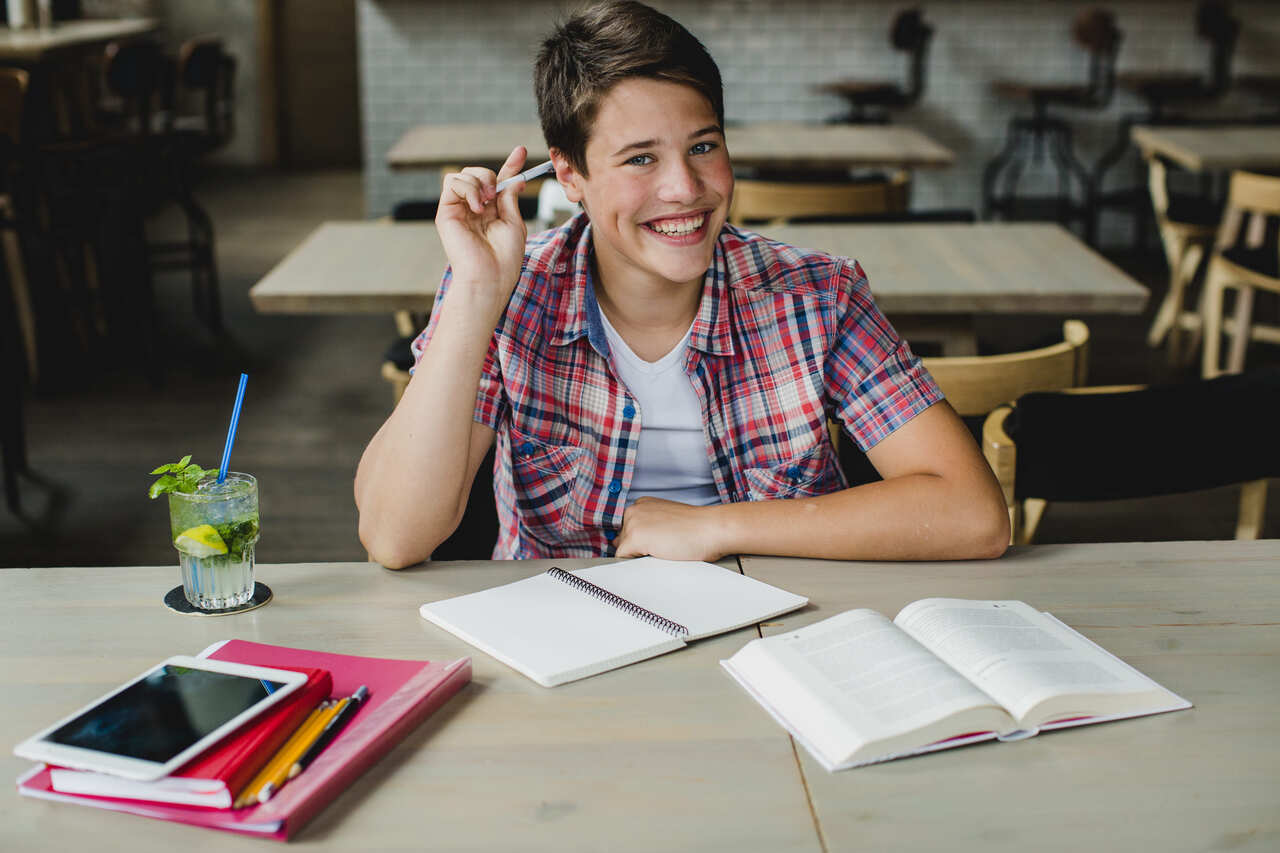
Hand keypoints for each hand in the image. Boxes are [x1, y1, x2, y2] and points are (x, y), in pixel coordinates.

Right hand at [435, 146, 529, 307]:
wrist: (489, 277)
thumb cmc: (504, 258)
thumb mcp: (514, 223)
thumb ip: (510, 198)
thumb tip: (516, 177)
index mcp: (492, 211)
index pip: (499, 181)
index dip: (511, 164)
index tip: (522, 151)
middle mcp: (474, 208)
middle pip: (478, 173)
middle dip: (490, 175)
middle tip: (496, 195)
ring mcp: (459, 210)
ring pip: (462, 174)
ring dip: (478, 181)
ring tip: (486, 203)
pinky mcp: (446, 212)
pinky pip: (452, 182)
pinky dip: (467, 188)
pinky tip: (477, 207)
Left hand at [614, 497, 727, 560]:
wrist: (711, 528)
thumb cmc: (697, 527)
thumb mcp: (668, 521)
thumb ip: (650, 527)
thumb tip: (632, 545)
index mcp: (643, 504)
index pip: (627, 528)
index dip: (640, 540)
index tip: (655, 543)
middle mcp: (634, 510)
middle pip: (622, 539)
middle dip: (636, 548)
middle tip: (662, 547)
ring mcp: (633, 523)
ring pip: (622, 549)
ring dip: (637, 556)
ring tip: (662, 551)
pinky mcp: (635, 538)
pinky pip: (622, 558)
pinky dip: (635, 563)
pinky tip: (656, 557)